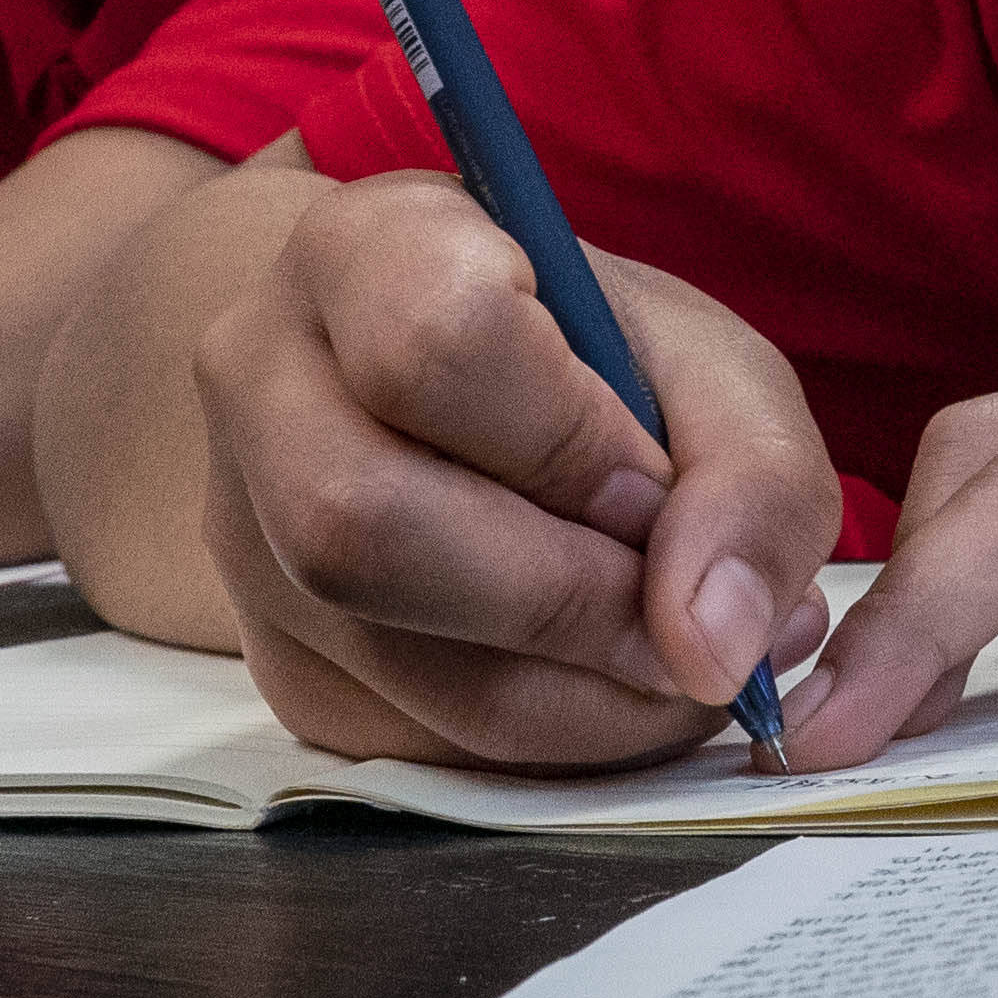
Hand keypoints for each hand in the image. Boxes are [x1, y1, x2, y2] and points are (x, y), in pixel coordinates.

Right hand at [191, 167, 837, 768]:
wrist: (465, 399)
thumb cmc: (594, 361)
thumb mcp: (710, 366)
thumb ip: (752, 480)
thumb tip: (714, 645)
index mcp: (363, 251)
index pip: (431, 344)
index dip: (567, 442)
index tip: (652, 486)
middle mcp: (261, 384)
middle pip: (362, 527)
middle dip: (568, 601)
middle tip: (684, 618)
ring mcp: (245, 536)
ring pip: (390, 663)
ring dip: (580, 699)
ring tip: (674, 658)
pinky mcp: (283, 666)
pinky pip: (415, 746)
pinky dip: (548, 743)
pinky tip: (607, 688)